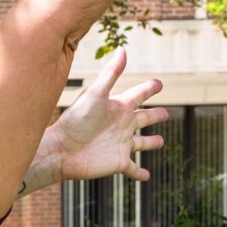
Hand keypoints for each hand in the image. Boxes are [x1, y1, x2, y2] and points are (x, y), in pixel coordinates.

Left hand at [27, 49, 165, 191]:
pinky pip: (133, 169)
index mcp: (118, 107)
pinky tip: (146, 177)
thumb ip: (110, 74)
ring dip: (151, 143)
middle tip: (165, 112)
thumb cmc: (76, 120)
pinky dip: (140, 173)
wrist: (61, 149)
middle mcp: (121, 125)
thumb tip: (123, 49)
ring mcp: (121, 144)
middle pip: (144, 118)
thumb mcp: (96, 94)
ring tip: (160, 141)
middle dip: (155, 115)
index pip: (138, 95)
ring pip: (142, 143)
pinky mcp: (118, 163)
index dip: (150, 89)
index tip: (159, 84)